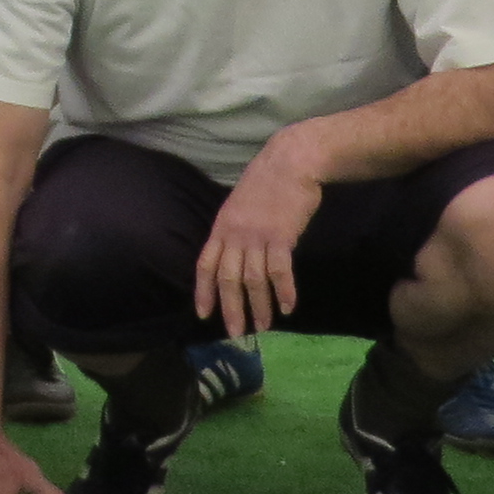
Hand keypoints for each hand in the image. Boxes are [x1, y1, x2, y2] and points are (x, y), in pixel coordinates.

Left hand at [193, 140, 322, 337]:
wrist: (290, 161)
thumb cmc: (266, 182)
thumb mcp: (238, 205)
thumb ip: (233, 230)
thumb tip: (233, 256)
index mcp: (221, 227)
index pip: (205, 265)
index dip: (203, 291)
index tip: (203, 314)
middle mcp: (235, 235)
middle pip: (227, 279)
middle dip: (231, 309)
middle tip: (237, 333)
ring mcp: (257, 236)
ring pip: (253, 280)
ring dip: (259, 306)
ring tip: (264, 326)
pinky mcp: (281, 236)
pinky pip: (280, 271)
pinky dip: (284, 291)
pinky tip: (289, 307)